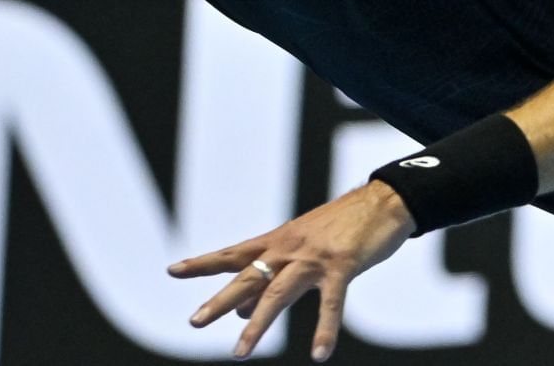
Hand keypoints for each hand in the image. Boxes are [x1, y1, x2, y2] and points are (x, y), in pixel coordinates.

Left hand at [169, 181, 415, 359]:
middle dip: (220, 301)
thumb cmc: (339, 229)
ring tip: (239, 352)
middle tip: (194, 322)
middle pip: (247, 277)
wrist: (381, 203)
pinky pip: (331, 303)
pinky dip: (325, 329)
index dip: (202, 263)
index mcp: (276, 243)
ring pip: (278, 294)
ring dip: (257, 325)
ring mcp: (313, 258)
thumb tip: (242, 311)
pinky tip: (319, 353)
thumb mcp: (300, 250)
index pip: (232, 254)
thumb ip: (271, 279)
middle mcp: (287, 249)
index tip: (172, 270)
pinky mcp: (342, 266)